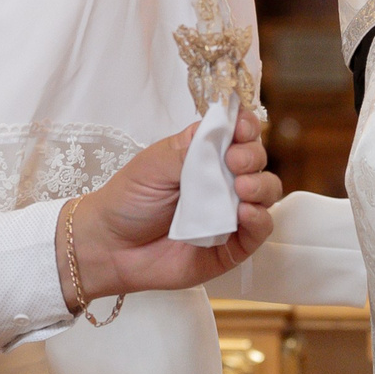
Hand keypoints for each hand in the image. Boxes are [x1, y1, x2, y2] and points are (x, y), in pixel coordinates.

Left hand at [68, 112, 280, 301]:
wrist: (109, 247)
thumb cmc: (128, 201)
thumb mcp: (154, 164)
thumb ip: (190, 147)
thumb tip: (223, 126)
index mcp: (204, 156)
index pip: (239, 134)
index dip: (246, 127)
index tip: (241, 129)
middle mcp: (222, 182)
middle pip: (257, 161)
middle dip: (252, 156)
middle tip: (234, 162)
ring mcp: (230, 214)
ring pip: (266, 194)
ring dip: (261, 186)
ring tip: (242, 188)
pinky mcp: (233, 247)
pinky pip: (260, 232)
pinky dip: (260, 220)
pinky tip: (247, 213)